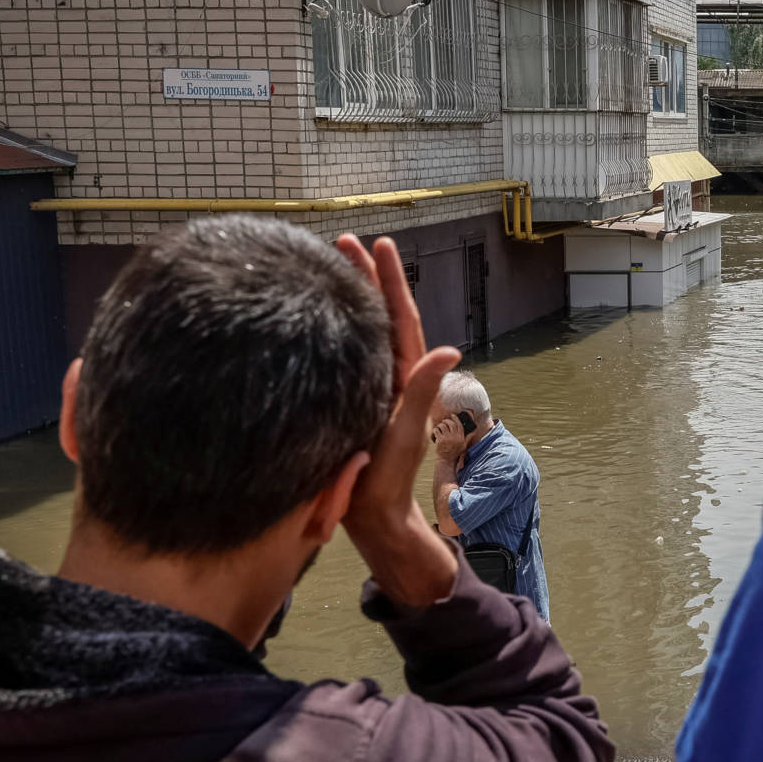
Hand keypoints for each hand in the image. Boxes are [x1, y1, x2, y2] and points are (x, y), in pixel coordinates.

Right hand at [335, 234, 461, 606]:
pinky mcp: (348, 402)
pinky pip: (342, 355)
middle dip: (363, 277)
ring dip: (347, 298)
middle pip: (377, 316)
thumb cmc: (387, 482)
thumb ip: (422, 392)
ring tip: (327, 265)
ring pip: (359, 332)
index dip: (388, 281)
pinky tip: (312, 318)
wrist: (369, 520)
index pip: (399, 318)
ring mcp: (368, 388)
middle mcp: (388, 377)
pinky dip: (332, 329)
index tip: (377, 244)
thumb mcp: (405, 435)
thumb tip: (450, 348)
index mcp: (403, 379)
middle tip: (342, 241)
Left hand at [432, 416, 466, 460]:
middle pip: (451, 424)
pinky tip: (435, 431)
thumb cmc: (455, 453)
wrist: (447, 460)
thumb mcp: (464, 446)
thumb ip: (468, 437)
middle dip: (447, 421)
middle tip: (444, 421)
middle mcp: (455, 437)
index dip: (456, 419)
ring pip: (443, 426)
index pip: (459, 425)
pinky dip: (435, 429)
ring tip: (439, 427)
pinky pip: (437, 430)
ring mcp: (447, 439)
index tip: (452, 415)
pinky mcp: (440, 440)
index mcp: (461, 438)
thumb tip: (474, 431)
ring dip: (440, 425)